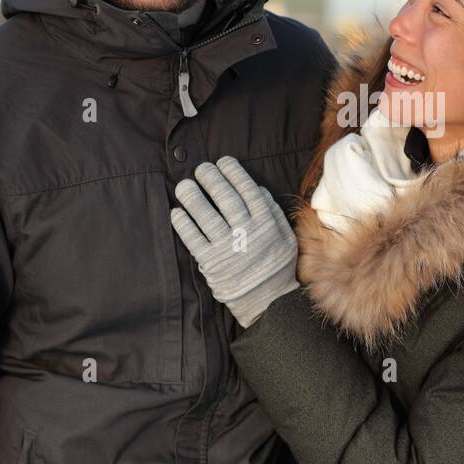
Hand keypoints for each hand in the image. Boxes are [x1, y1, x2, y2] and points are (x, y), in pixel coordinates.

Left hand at [170, 156, 298, 328]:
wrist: (268, 302)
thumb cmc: (276, 268)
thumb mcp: (286, 238)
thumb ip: (274, 213)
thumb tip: (259, 189)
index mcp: (266, 224)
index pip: (248, 191)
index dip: (234, 173)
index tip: (224, 162)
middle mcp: (247, 233)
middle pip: (226, 199)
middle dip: (212, 179)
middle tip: (201, 168)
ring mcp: (228, 248)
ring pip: (206, 216)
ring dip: (193, 198)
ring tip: (184, 186)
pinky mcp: (212, 263)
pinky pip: (194, 240)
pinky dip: (184, 225)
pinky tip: (177, 213)